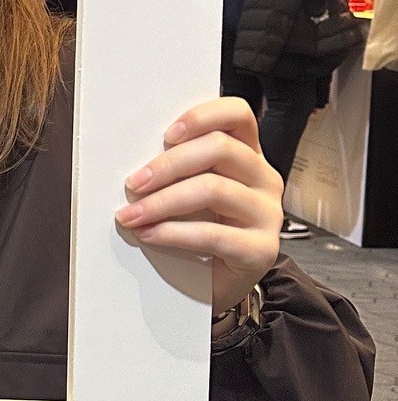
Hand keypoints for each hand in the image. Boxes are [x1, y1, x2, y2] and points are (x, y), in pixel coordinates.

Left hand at [115, 97, 281, 313]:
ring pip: (213, 189)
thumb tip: (133, 162)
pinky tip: (149, 235)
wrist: (219, 285)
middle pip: (220, 149)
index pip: (238, 115)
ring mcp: (268, 214)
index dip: (203, 116)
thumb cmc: (200, 231)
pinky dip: (173, 233)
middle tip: (132, 183)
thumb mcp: (190, 193)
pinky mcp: (262, 249)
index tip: (166, 133)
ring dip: (162, 201)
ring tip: (131, 215)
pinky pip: (213, 234)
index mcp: (247, 155)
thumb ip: (177, 170)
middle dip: (168, 165)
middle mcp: (264, 178)